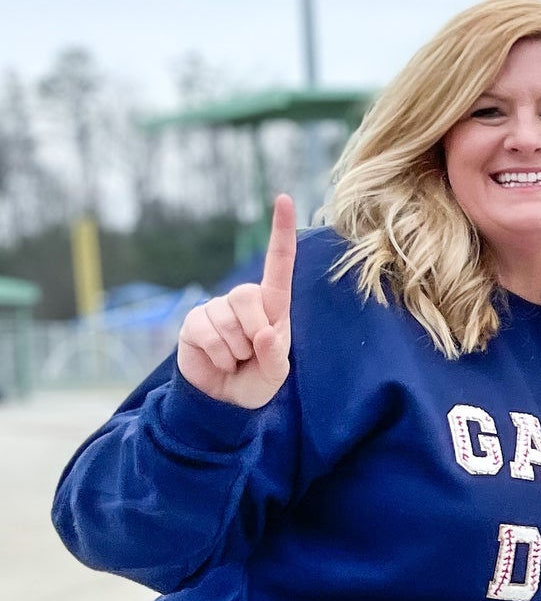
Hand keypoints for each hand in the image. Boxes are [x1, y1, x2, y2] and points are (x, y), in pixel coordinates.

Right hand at [177, 195, 294, 407]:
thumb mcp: (276, 375)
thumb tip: (265, 333)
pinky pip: (208, 335)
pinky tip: (219, 361)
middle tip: (251, 354)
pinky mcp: (194, 322)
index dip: (281, 233)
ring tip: (235, 360)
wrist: (224, 401)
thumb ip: (276, 356)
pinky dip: (218, 356)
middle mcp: (244, 301)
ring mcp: (216, 308)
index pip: (279, 265)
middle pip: (249, 296)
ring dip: (235, 351)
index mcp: (272, 306)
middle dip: (254, 332)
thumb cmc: (256, 380)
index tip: (286, 198)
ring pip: (228, 322)